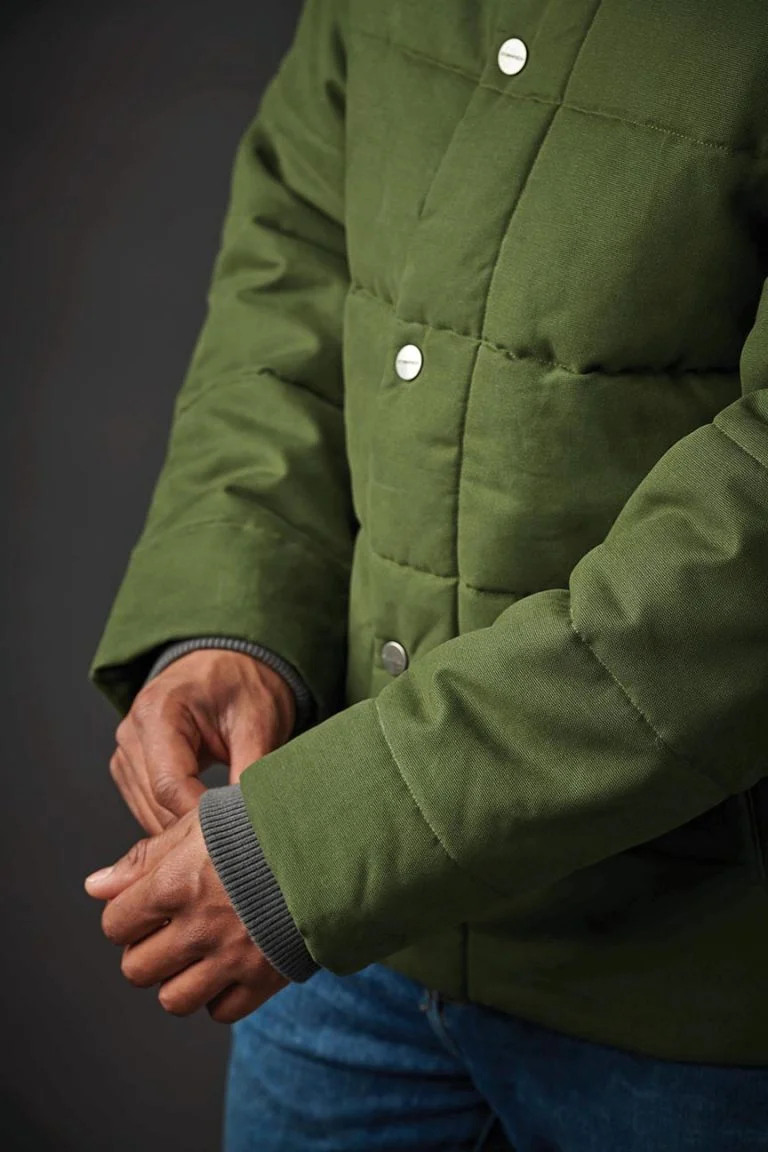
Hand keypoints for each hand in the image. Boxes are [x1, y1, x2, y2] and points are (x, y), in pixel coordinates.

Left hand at [84, 807, 289, 1021]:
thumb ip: (145, 858)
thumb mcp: (198, 824)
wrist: (329, 840)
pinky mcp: (264, 977)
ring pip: (173, 1000)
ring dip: (178, 980)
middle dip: (146, 952)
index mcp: (176, 884)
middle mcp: (198, 926)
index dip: (127, 917)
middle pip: (137, 970)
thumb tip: (95, 887)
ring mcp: (231, 956)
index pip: (116, 925)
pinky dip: (219, 996)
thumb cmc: (259, 824)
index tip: (146, 908)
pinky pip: (221, 1011)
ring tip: (196, 954)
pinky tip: (228, 967)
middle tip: (170, 932)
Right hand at [110, 649, 295, 833]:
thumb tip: (253, 819)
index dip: (201, 818)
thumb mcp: (258, 721)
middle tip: (236, 842)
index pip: (169, 785)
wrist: (228, 663)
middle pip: (156, 804)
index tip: (233, 835)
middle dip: (194, 827)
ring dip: (185, 830)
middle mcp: (132, 732)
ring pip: (150, 814)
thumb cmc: (242, 684)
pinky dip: (177, 821)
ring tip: (225, 834)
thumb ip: (251, 770)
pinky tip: (207, 824)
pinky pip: (150, 810)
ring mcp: (126, 753)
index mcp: (158, 711)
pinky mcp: (131, 770)